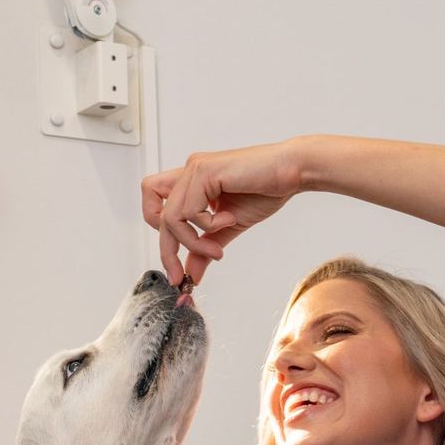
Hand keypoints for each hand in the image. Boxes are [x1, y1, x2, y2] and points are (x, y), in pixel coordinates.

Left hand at [141, 139, 308, 284]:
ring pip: (170, 217)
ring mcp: (194, 169)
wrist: (291, 172)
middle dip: (167, 251)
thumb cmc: (266, 190)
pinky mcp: (204, 171)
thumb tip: (192, 275)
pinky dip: (209, 225)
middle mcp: (188, 172)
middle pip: (154, 215)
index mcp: (191, 182)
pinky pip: (190, 211)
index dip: (161, 234)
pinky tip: (230, 218)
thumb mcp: (228, 227)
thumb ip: (206, 247)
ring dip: (193, 242)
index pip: (154, 205)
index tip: (178, 264)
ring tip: (218, 248)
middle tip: (183, 275)